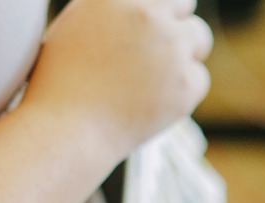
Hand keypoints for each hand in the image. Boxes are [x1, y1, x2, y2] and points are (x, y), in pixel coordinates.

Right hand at [22, 0, 213, 161]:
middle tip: (165, 44)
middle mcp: (148, 16)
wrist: (69, 128)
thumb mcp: (78, 25)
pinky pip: (199, 77)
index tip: (160, 18)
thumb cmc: (64, 82)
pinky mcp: (186, 84)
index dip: (162, 6)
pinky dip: (184, 88)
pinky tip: (155, 99)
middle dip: (177, 22)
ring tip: (160, 72)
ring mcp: (171, 49)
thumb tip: (146, 8)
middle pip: (185, 3)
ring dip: (187, 50)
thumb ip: (116, 9)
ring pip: (200, 37)